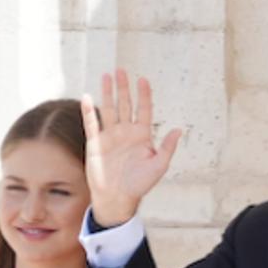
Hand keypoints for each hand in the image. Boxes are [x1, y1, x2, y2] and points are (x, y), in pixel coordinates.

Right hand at [82, 70, 181, 226]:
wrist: (119, 197)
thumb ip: (167, 147)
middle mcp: (126, 132)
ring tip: (107, 76)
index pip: (143, 109)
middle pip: (125, 104)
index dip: (144, 94)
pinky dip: (89, 110)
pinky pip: (92, 123)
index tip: (143, 79)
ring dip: (108, 93)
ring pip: (109, 109)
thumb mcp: (159, 165)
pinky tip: (88, 97)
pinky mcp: (95, 143)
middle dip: (124, 87)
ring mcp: (110, 136)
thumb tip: (179, 129)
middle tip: (121, 70)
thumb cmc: (140, 184)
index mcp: (142, 135)